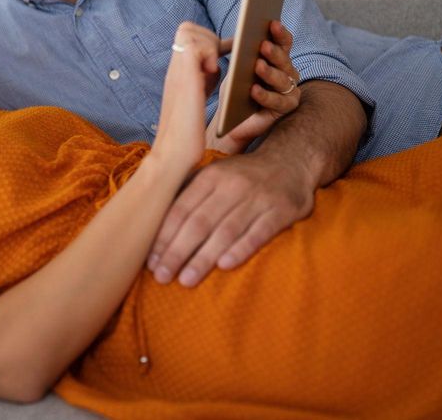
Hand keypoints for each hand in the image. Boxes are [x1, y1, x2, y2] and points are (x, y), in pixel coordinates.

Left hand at [145, 150, 313, 286]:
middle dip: (177, 251)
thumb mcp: (214, 174)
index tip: (150, 260)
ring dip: (204, 257)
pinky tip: (224, 266)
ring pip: (226, 231)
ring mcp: (258, 198)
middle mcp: (232, 185)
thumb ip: (188, 193)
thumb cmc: (241, 177)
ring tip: (186, 280)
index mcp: (210, 176)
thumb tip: (152, 222)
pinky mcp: (281, 211)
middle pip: (199, 222)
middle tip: (161, 276)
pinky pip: (259, 233)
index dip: (164, 235)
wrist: (291, 162)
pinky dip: (241, 249)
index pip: (181, 208)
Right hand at [152, 22, 232, 172]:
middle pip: (186, 28)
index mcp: (177, 73)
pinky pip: (197, 45)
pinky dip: (209, 53)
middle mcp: (174, 68)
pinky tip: (213, 72)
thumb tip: (215, 66)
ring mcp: (177, 70)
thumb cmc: (185, 135)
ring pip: (189, 31)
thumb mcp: (195, 99)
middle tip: (221, 58)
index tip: (225, 51)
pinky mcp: (184, 76)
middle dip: (208, 36)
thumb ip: (202, 80)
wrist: (173, 154)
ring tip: (215, 68)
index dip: (207, 39)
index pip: (186, 37)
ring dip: (209, 44)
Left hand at [207, 20, 300, 153]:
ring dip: (269, 73)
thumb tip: (242, 34)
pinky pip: (277, 101)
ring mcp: (290, 91)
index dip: (280, 33)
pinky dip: (265, 95)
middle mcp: (288, 73)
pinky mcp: (285, 108)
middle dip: (273, 52)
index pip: (284, 43)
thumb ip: (243, 52)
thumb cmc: (235, 89)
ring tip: (257, 66)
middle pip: (284, 60)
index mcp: (278, 59)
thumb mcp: (237, 68)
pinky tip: (253, 90)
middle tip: (262, 45)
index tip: (271, 22)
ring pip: (282, 80)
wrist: (231, 118)